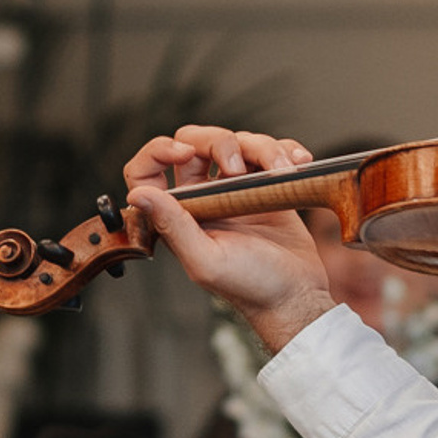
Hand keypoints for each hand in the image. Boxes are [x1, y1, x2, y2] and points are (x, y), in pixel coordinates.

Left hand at [125, 125, 336, 352]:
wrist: (296, 295)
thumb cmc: (252, 286)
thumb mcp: (206, 260)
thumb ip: (173, 226)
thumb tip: (138, 195)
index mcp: (180, 214)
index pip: (148, 170)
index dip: (158, 151)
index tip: (184, 153)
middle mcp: (204, 197)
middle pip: (196, 142)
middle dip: (219, 143)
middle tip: (239, 168)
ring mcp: (237, 188)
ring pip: (238, 142)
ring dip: (263, 149)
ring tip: (284, 171)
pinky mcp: (268, 185)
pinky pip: (270, 151)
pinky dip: (285, 149)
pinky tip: (299, 163)